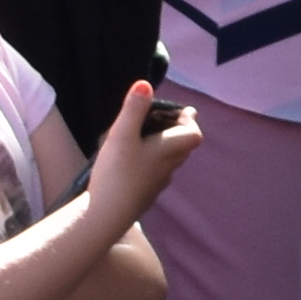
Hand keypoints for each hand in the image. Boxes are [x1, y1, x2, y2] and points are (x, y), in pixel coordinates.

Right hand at [90, 89, 205, 221]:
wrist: (106, 216)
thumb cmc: (117, 172)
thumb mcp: (122, 135)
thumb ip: (133, 109)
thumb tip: (145, 83)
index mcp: (169, 151)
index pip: (194, 134)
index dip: (189, 121)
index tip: (181, 111)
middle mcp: (168, 168)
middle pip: (183, 147)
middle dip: (177, 132)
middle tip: (163, 120)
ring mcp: (157, 185)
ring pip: (169, 162)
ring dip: (164, 148)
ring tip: (146, 137)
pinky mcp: (144, 196)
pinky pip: (155, 174)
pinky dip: (151, 162)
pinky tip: (132, 162)